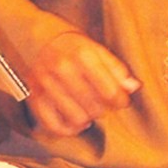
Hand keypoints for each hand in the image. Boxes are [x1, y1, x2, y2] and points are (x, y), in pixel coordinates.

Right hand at [25, 30, 140, 136]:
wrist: (38, 38)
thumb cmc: (72, 45)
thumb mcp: (96, 48)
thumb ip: (116, 68)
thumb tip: (133, 87)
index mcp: (82, 54)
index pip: (108, 90)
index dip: (120, 100)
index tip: (122, 102)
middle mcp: (62, 69)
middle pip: (94, 106)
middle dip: (104, 109)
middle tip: (104, 104)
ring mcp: (46, 85)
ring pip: (76, 118)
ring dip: (88, 119)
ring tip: (91, 112)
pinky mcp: (34, 98)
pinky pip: (53, 125)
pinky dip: (68, 129)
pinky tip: (76, 121)